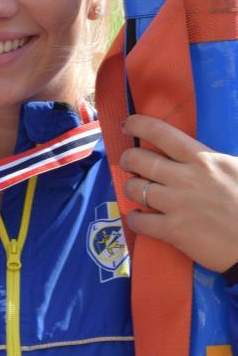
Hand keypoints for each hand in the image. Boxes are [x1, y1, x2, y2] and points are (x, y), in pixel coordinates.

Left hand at [120, 115, 237, 272]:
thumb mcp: (234, 166)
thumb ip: (210, 156)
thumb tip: (192, 149)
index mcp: (201, 158)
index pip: (160, 132)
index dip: (138, 124)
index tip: (128, 125)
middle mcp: (184, 178)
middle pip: (138, 159)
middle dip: (128, 158)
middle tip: (129, 162)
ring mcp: (177, 205)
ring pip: (135, 188)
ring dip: (131, 188)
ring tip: (136, 190)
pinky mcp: (175, 232)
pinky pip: (140, 222)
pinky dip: (135, 219)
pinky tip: (139, 218)